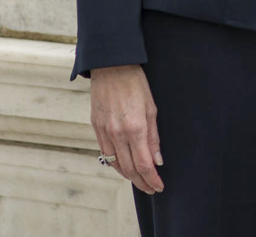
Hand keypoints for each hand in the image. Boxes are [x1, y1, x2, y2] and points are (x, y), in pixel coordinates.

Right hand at [89, 64, 163, 193]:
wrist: (111, 66)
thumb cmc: (135, 84)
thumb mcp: (151, 108)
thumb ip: (154, 137)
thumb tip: (157, 160)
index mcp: (135, 128)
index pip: (144, 164)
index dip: (152, 179)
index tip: (159, 186)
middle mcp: (118, 133)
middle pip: (129, 169)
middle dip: (142, 183)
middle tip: (151, 188)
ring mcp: (104, 131)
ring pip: (115, 164)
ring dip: (128, 176)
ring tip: (139, 181)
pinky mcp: (96, 127)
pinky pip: (105, 153)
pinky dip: (115, 164)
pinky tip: (123, 167)